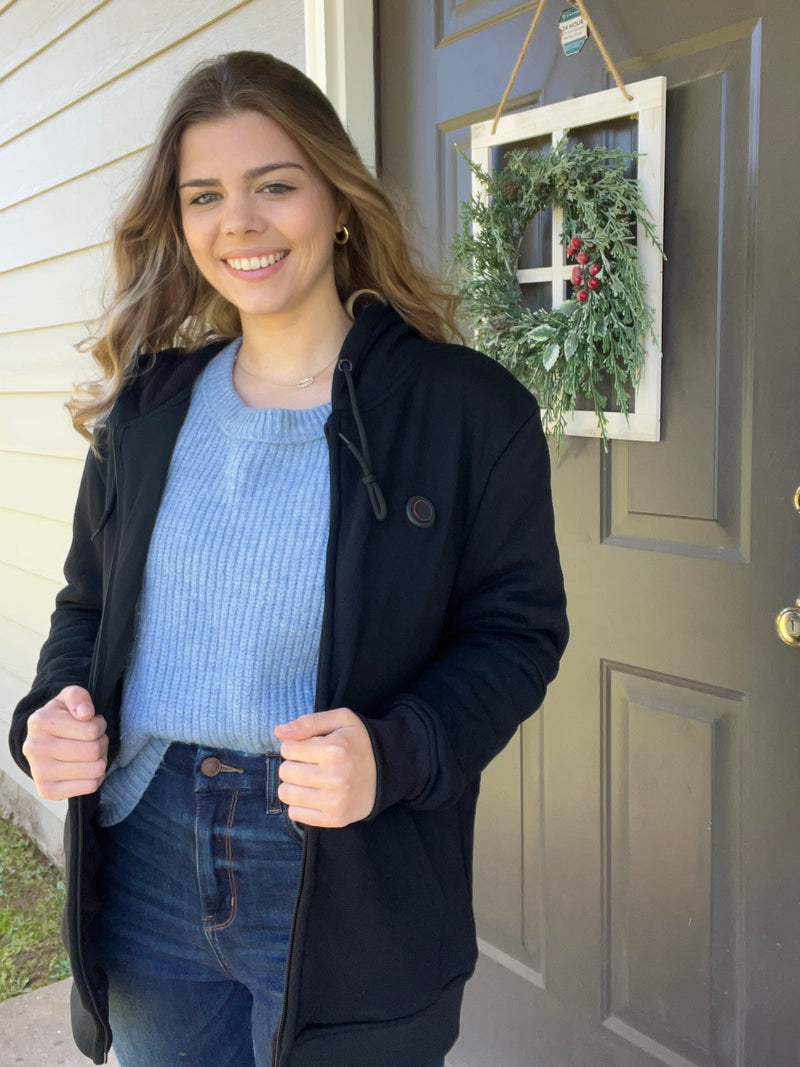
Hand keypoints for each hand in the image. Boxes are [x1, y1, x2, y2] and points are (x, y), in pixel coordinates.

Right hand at [22, 686, 107, 800]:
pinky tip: (85, 768)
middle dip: (102, 743)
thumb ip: (79, 697)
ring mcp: (39, 772)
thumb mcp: (69, 696)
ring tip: (89, 753)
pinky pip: (90, 787)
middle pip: (94, 751)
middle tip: (93, 740)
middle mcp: (35, 748)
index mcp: (40, 722)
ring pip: (95, 770)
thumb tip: (86, 713)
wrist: (43, 740)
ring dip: (100, 760)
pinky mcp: (47, 791)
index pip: (92, 729)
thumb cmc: (62, 716)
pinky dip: (96, 777)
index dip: (99, 725)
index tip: (91, 723)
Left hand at [275, 708, 376, 827]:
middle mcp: (334, 778)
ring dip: (294, 784)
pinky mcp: (335, 819)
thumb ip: (309, 722)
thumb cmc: (360, 742)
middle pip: (285, 772)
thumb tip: (279, 732)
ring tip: (312, 778)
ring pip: (286, 794)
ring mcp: (334, 802)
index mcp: (334, 750)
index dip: (297, 745)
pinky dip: (301, 804)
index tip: (312, 747)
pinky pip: (296, 814)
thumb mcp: (341, 720)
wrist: (390, 770)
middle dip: (295, 764)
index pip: (287, 749)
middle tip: (313, 763)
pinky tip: (316, 794)